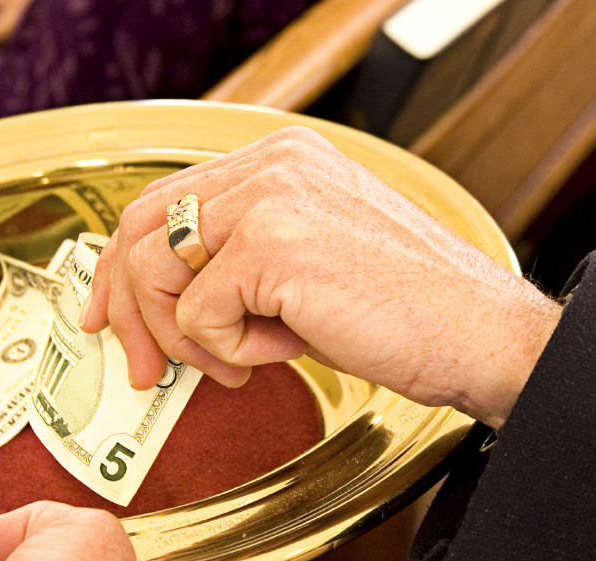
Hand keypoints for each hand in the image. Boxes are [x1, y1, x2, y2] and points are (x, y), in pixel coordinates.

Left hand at [85, 126, 561, 427]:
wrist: (483, 337)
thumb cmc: (418, 312)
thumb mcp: (315, 264)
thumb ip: (246, 260)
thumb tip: (171, 301)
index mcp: (285, 159)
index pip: (165, 199)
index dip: (123, 267)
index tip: (111, 315)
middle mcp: (274, 164)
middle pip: (142, 229)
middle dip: (131, 309)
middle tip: (150, 367)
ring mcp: (272, 199)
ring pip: (159, 273)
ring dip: (192, 338)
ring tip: (247, 360)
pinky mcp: (273, 246)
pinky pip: (201, 317)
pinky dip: (235, 354)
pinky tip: (289, 350)